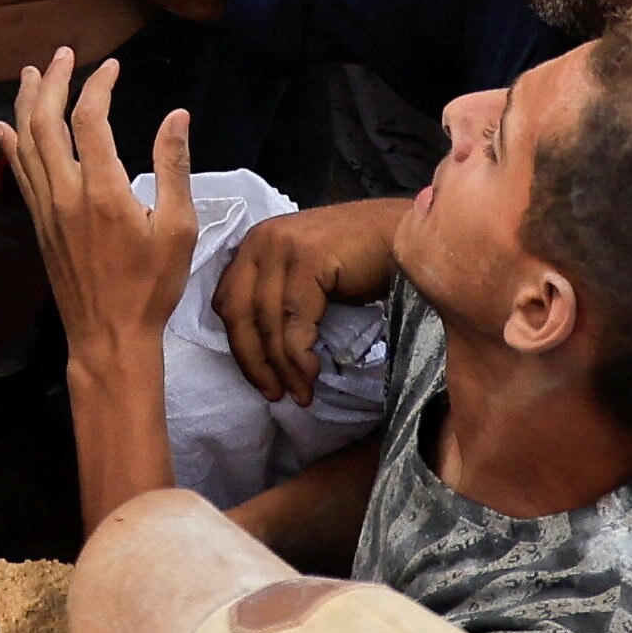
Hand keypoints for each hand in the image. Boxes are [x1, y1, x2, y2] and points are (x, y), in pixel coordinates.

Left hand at [0, 50, 194, 370]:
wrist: (108, 334)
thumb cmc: (151, 286)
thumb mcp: (179, 228)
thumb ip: (174, 167)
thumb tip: (177, 115)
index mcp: (102, 190)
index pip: (89, 119)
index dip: (97, 85)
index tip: (111, 66)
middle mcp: (65, 192)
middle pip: (46, 121)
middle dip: (52, 81)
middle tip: (62, 54)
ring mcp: (45, 208)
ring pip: (25, 143)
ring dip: (26, 104)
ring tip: (30, 73)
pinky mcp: (37, 223)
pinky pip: (18, 173)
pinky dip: (10, 144)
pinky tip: (4, 127)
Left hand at [216, 195, 401, 405]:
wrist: (404, 237)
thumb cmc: (361, 262)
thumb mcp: (306, 279)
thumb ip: (280, 298)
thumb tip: (264, 353)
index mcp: (253, 245)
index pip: (227, 302)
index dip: (240, 346)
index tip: (260, 380)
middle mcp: (260, 241)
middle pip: (238, 313)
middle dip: (253, 362)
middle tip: (274, 395)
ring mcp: (282, 247)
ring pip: (267, 321)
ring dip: (282, 367)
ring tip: (300, 394)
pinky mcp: (307, 260)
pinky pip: (294, 321)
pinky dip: (299, 355)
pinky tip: (312, 373)